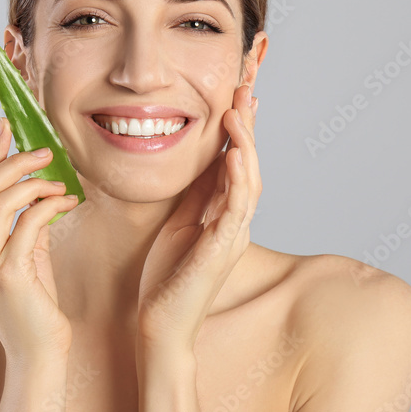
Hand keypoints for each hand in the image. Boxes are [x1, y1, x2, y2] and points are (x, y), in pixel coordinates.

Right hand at [0, 118, 80, 359]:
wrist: (39, 354)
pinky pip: (26, 224)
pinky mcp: (6, 276)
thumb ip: (23, 222)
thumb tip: (37, 183)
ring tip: (60, 181)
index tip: (4, 125)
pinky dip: (48, 206)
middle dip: (13, 161)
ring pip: (0, 202)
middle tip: (44, 149)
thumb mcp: (26, 255)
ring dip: (34, 183)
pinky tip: (67, 203)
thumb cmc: (35, 306)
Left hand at [136, 84, 260, 349]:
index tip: (237, 93)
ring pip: (249, 180)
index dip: (239, 127)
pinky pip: (237, 207)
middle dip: (247, 124)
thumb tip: (201, 159)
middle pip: (249, 163)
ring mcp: (232, 234)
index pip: (236, 161)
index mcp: (223, 214)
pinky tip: (235, 153)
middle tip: (245, 86)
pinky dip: (239, 177)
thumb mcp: (179, 222)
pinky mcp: (223, 249)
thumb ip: (194, 194)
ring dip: (246, 142)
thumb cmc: (167, 277)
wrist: (161, 324)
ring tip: (240, 109)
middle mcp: (235, 221)